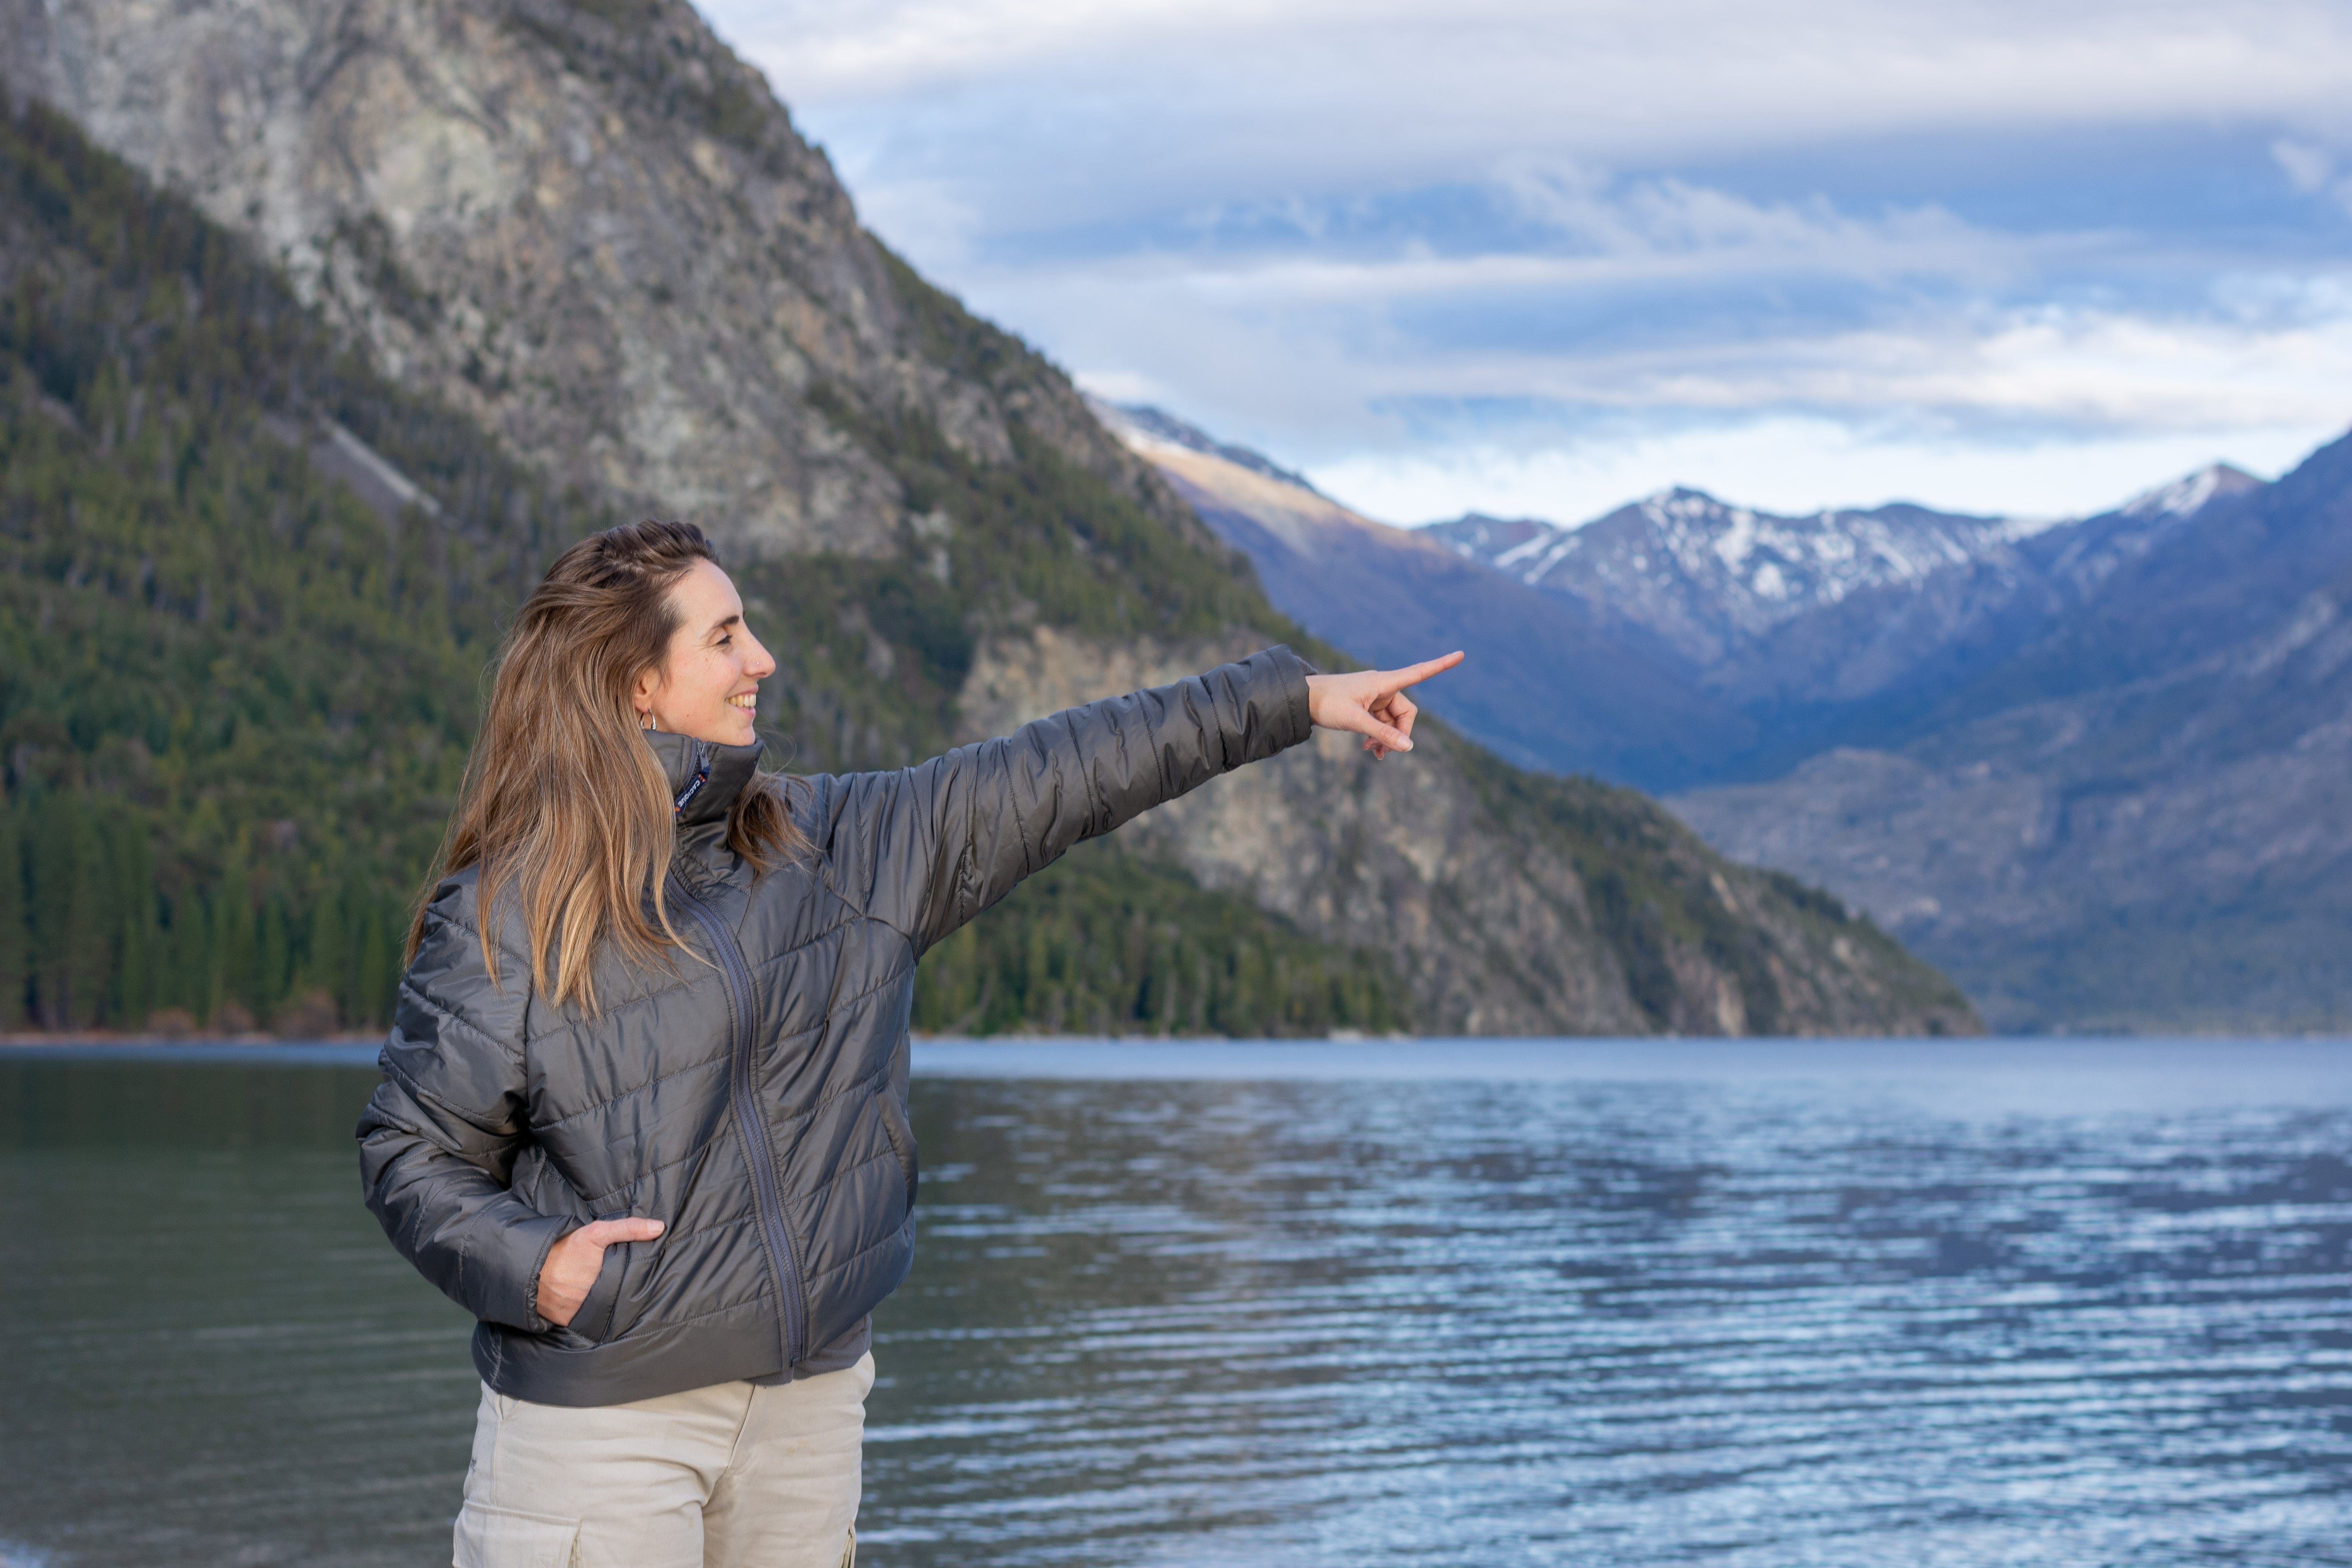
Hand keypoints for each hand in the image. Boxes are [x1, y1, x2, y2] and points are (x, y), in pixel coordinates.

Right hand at [536, 1216, 663, 1326]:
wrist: (528, 1264)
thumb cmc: (564, 1247)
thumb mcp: (596, 1233)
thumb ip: (628, 1229)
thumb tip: (660, 1228)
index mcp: (604, 1281)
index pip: (630, 1289)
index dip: (637, 1285)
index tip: (643, 1282)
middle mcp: (592, 1301)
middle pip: (614, 1301)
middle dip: (620, 1296)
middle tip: (623, 1289)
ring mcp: (578, 1312)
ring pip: (599, 1312)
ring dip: (604, 1307)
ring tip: (608, 1297)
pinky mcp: (564, 1320)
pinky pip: (581, 1320)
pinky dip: (586, 1314)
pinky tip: (590, 1305)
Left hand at [1304, 652, 1464, 758]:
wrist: (1302, 700)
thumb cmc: (1326, 703)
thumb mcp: (1355, 721)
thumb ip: (1382, 734)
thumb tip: (1409, 747)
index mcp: (1383, 682)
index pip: (1418, 672)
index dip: (1440, 665)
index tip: (1461, 654)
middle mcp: (1382, 687)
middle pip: (1406, 712)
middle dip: (1399, 733)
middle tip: (1382, 752)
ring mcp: (1375, 697)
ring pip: (1393, 721)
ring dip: (1387, 739)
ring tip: (1372, 753)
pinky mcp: (1367, 706)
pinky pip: (1382, 723)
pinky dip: (1379, 736)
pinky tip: (1368, 749)